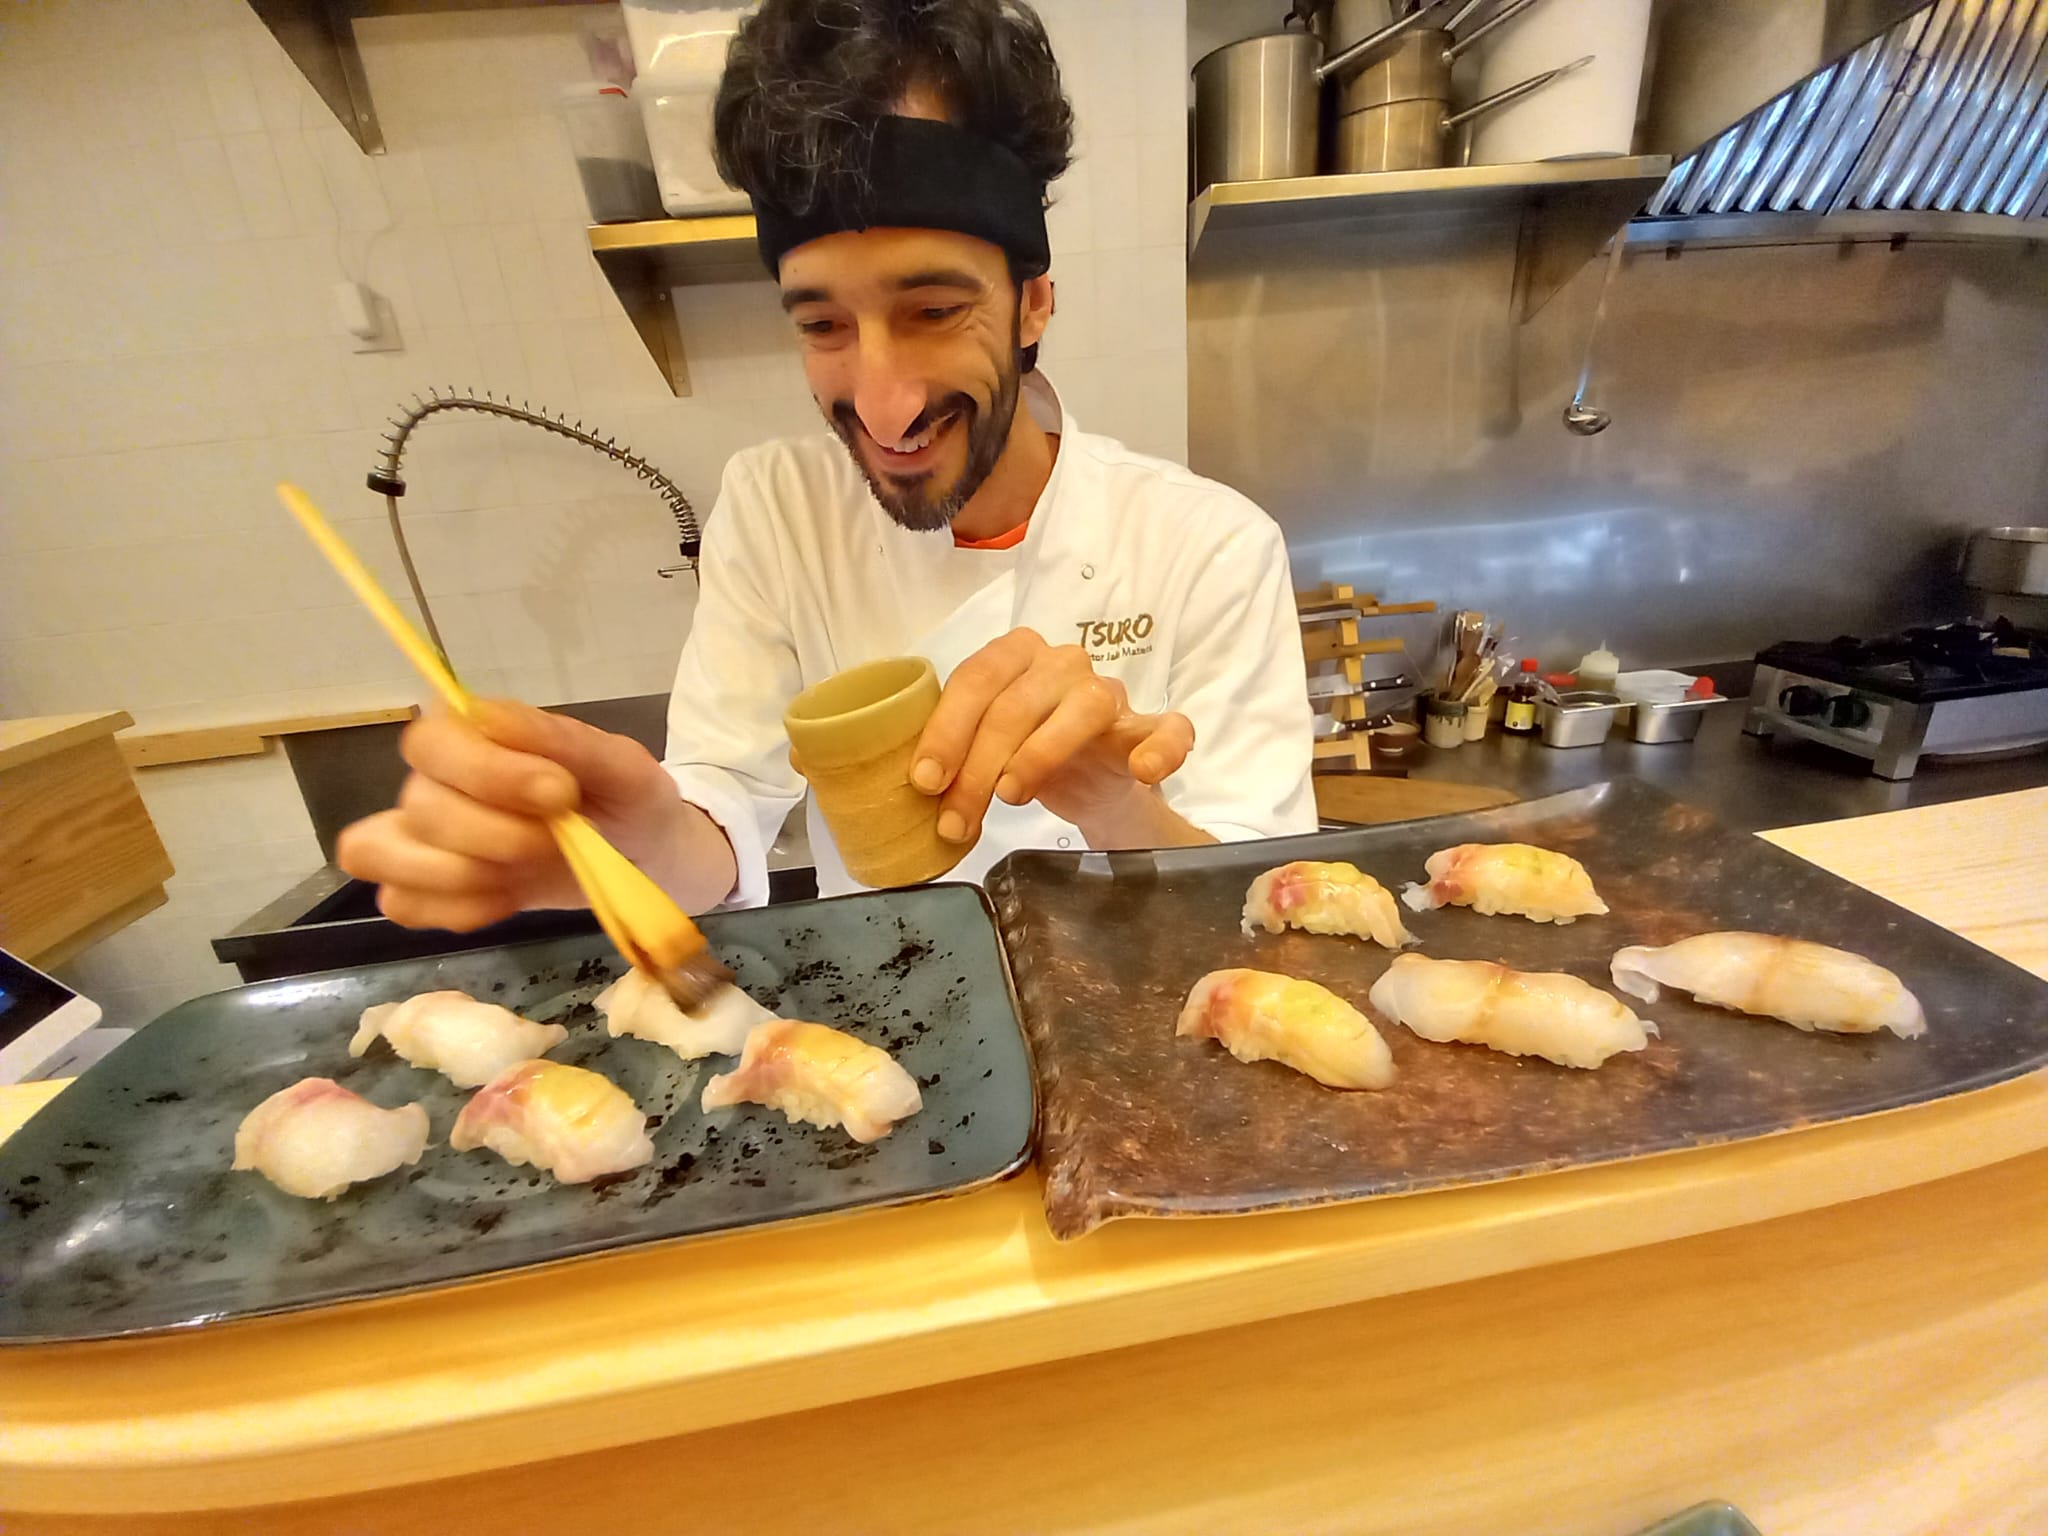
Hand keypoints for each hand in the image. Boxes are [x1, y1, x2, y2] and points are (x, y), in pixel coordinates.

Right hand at [335, 701, 726, 929]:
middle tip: (559, 842)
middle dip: (493, 835)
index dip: (485, 773)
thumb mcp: (619, 765)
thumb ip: (561, 740)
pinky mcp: (431, 890)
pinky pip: (401, 904)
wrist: (643, 857)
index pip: (432, 743)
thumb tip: (488, 715)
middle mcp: (437, 781)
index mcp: (476, 735)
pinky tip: (505, 902)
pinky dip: (454, 911)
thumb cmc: (627, 799)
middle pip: (418, 806)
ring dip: (458, 875)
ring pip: (381, 853)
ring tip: (520, 875)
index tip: (559, 794)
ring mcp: (425, 838)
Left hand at [910, 629, 1198, 848]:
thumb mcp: (981, 750)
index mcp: (1016, 655)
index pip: (976, 680)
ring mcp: (1110, 694)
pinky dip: (1161, 747)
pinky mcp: (1149, 730)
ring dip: (1040, 755)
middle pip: (1017, 702)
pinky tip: (1144, 771)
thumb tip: (911, 787)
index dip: (946, 731)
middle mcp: (1064, 663)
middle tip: (955, 821)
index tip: (925, 782)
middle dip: (978, 766)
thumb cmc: (1026, 756)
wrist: (1092, 785)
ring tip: (1012, 797)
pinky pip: (1169, 729)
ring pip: (1082, 709)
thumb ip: (952, 756)